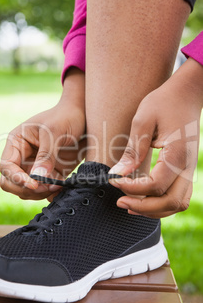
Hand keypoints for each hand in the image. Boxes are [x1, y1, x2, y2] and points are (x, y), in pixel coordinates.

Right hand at [0, 68, 85, 199]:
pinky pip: (44, 192)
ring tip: (59, 185)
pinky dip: (51, 195)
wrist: (85, 117)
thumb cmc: (66, 117)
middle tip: (47, 187)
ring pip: (26, 191)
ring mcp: (35, 167)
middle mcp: (22, 157)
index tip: (34, 184)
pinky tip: (62, 188)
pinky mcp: (49, 174)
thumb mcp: (55, 132)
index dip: (16, 179)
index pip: (6, 167)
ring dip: (40, 194)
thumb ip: (46, 155)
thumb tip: (37, 178)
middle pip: (11, 183)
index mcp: (17, 143)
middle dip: (26, 189)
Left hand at [109, 58, 202, 217]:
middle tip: (119, 201)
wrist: (187, 93)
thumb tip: (118, 174)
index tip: (113, 181)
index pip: (156, 185)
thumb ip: (133, 149)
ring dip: (153, 210)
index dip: (132, 188)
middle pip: (170, 202)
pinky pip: (178, 196)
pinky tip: (143, 199)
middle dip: (143, 207)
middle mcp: (188, 166)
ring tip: (129, 204)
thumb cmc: (163, 102)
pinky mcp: (187, 170)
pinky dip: (161, 204)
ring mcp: (190, 169)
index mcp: (178, 154)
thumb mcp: (143, 119)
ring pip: (177, 204)